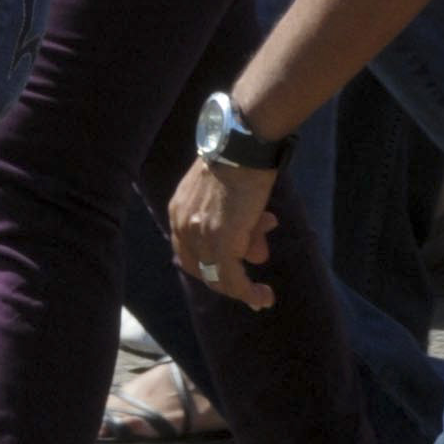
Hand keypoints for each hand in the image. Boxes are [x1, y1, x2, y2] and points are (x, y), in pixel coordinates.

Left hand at [167, 157, 280, 311]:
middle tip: (253, 273)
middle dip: (228, 275)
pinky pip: (233, 279)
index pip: (188, 250)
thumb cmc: (241, 161)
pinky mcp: (221, 243)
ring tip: (262, 292)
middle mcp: (182, 225)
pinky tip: (264, 297)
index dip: (209, 264)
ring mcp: (200, 236)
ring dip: (241, 288)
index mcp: (179, 211)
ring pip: (217, 278)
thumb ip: (237, 224)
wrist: (244, 145)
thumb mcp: (231, 195)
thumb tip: (256, 254)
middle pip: (200, 267)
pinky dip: (248, 292)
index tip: (231, 269)